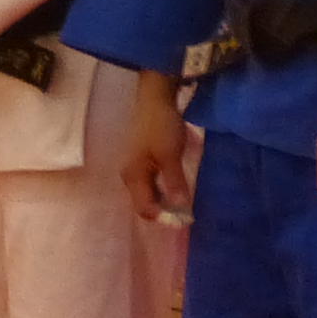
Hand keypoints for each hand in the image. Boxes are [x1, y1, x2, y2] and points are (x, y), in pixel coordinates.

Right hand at [121, 71, 190, 225]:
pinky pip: (151, 185)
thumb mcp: (170, 155)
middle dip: (164, 211)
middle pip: (144, 204)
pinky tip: (176, 186)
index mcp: (133, 177)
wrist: (155, 100)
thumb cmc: (160, 126)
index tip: (185, 217)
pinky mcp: (142, 163)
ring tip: (184, 200)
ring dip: (165, 201)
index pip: (145, 209)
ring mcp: (135, 170)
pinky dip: (163, 190)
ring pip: (148, 195)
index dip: (164, 217)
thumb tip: (181, 208)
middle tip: (187, 210)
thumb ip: (174, 183)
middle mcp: (129, 177)